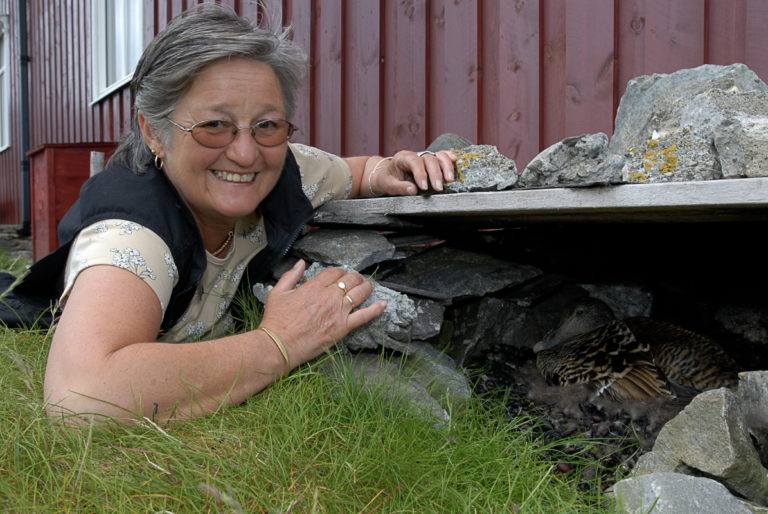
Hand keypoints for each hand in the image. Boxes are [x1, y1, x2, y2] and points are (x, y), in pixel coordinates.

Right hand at [258, 260, 385, 365]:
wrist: (279, 345)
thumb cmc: (276, 320)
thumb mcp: (278, 292)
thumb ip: (291, 275)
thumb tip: (301, 263)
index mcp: (314, 286)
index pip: (334, 272)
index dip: (339, 272)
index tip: (340, 275)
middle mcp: (329, 297)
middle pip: (350, 279)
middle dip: (354, 277)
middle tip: (355, 280)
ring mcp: (338, 312)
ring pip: (360, 293)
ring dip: (366, 287)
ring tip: (367, 287)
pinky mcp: (343, 327)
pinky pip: (364, 316)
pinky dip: (375, 309)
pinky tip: (383, 304)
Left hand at [369, 150, 457, 195]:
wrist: (386, 175)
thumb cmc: (387, 180)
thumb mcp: (388, 185)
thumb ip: (400, 187)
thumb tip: (413, 190)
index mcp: (402, 158)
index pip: (414, 162)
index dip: (421, 174)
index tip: (424, 187)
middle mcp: (415, 155)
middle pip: (429, 159)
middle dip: (435, 174)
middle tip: (439, 188)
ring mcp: (424, 156)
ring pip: (438, 156)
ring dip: (446, 167)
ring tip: (450, 180)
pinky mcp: (431, 160)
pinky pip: (442, 155)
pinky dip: (449, 157)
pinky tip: (455, 160)